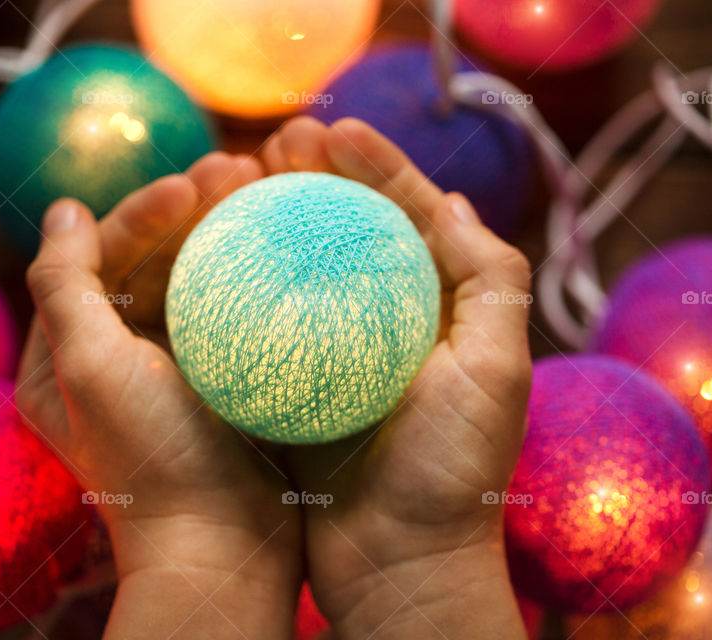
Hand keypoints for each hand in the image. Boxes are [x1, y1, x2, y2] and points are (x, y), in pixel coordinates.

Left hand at [16, 152, 301, 639]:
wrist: (221, 548)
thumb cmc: (153, 460)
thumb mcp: (90, 369)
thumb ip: (64, 285)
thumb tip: (62, 209)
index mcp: (68, 352)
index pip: (101, 259)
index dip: (141, 214)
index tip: (192, 187)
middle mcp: (116, 354)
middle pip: (151, 261)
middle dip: (192, 212)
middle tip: (242, 169)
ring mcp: (172, 367)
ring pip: (195, 279)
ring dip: (226, 232)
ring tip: (268, 188)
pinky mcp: (221, 378)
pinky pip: (232, 309)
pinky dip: (252, 274)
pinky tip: (286, 244)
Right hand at [263, 117, 532, 638]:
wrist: (398, 567)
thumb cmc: (453, 473)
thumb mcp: (498, 371)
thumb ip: (491, 281)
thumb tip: (451, 202)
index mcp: (440, 312)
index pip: (409, 217)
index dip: (376, 166)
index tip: (331, 130)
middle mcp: (389, 326)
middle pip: (350, 233)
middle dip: (317, 179)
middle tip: (276, 145)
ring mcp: (339, 357)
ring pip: (301, 271)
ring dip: (273, 222)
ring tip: (238, 181)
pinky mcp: (295, 389)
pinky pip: (265, 324)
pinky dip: (243, 286)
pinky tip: (213, 255)